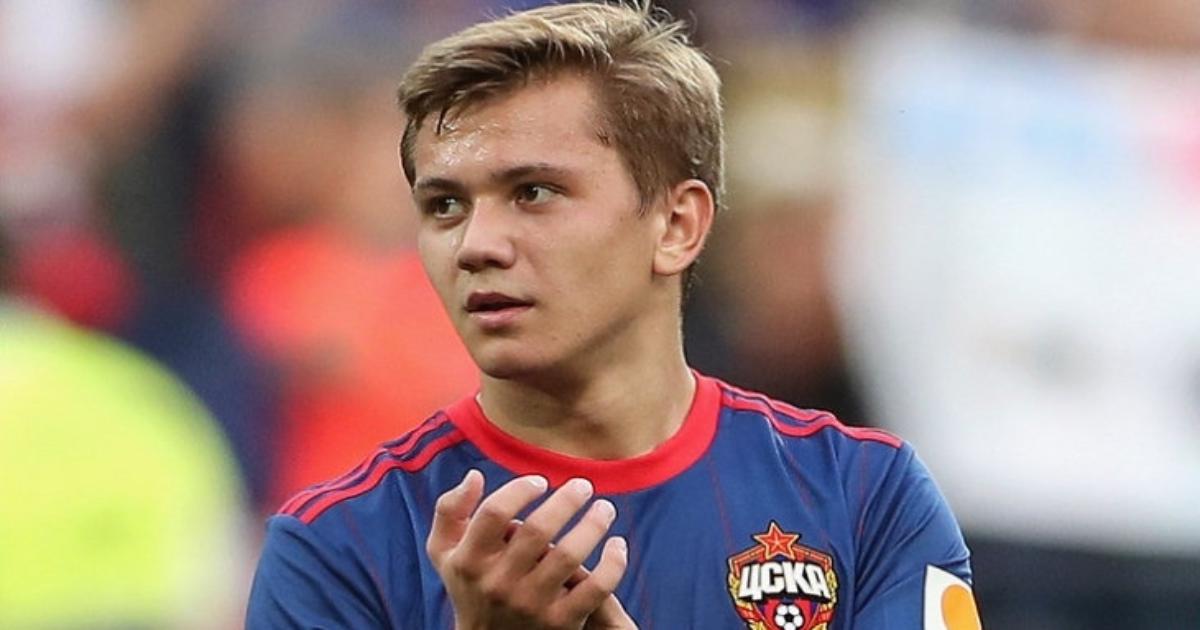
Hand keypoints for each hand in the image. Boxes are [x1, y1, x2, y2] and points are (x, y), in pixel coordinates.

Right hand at [427, 470, 635, 629]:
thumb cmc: (472, 585)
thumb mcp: (444, 552)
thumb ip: (450, 510)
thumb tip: (475, 476)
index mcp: (469, 559)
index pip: (495, 513)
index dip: (521, 490)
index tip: (541, 482)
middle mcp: (498, 583)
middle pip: (538, 529)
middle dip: (567, 500)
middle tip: (583, 486)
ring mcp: (531, 604)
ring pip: (570, 555)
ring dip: (594, 524)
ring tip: (604, 509)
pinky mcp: (561, 622)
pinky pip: (596, 588)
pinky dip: (614, 563)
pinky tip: (617, 545)